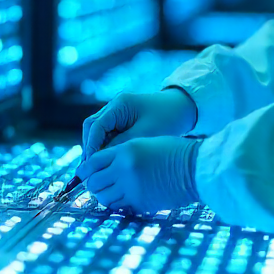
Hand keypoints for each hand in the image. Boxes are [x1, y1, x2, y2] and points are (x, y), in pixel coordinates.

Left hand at [73, 136, 199, 215]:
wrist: (195, 168)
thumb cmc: (174, 153)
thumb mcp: (144, 144)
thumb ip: (123, 154)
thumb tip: (104, 167)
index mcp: (125, 151)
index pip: (93, 162)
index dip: (85, 170)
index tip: (83, 174)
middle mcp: (124, 169)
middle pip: (94, 181)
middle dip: (93, 184)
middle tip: (97, 185)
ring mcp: (131, 188)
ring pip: (103, 197)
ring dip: (103, 196)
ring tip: (108, 193)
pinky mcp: (140, 203)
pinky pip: (118, 206)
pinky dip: (116, 204)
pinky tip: (121, 200)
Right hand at [81, 89, 195, 160]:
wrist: (183, 109)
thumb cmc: (168, 119)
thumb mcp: (146, 134)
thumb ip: (122, 144)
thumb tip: (101, 159)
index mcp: (120, 104)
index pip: (96, 126)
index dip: (91, 146)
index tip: (91, 165)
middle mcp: (114, 106)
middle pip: (92, 127)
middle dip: (90, 147)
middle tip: (89, 169)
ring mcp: (117, 113)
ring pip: (98, 131)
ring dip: (96, 148)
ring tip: (97, 168)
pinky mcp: (122, 121)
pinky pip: (107, 134)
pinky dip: (105, 147)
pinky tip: (108, 162)